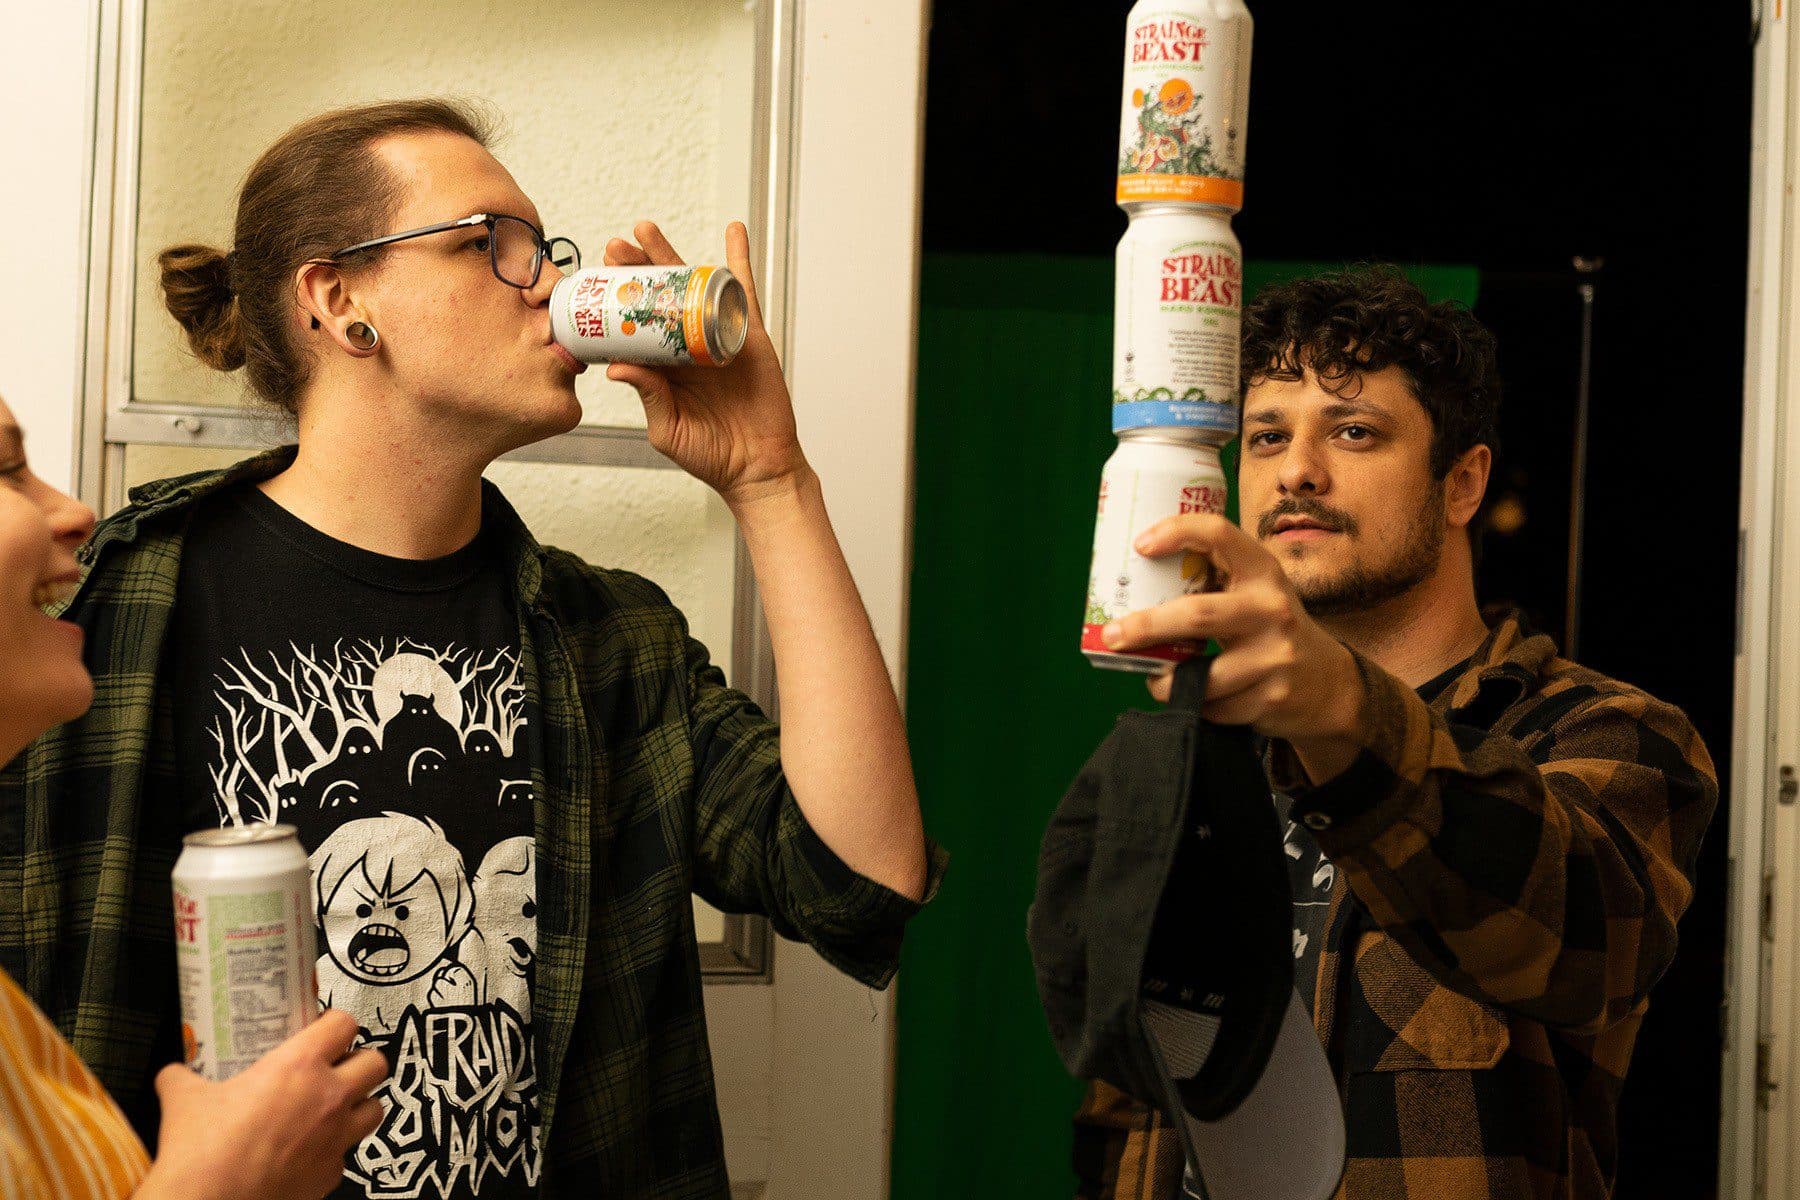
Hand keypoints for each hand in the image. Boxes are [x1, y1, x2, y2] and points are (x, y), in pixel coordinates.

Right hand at [135, 1009, 387, 1199]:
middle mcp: (328, 1098)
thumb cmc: (201, 1154)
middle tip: (336, 1067)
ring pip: (376, 1108)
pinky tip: (308, 1150)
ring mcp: (336, 1138)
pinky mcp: (331, 1174)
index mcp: (299, 1066)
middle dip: (360, 1061)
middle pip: (376, 1062)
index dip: (337, 1022)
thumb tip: (172, 1074)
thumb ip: (182, 1078)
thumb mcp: (184, 1101)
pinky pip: (347, 1153)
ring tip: (333, 1107)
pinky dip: (334, 1149)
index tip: (323, 1029)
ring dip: (360, 1104)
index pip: (344, 1024)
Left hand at [603, 221, 805, 504]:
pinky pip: (744, 291)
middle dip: (636, 268)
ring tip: (647, 230)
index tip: (598, 277)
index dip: (618, 299)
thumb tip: (618, 366)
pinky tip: (733, 230)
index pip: (635, 323)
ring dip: (672, 255)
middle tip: (615, 245)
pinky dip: (740, 259)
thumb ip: (648, 396)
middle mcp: (687, 345)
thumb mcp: (668, 428)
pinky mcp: (749, 335)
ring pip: (692, 286)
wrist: (757, 466)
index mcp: (663, 366)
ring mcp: (718, 336)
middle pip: (658, 296)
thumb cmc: (710, 455)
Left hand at [1102, 512, 1366, 781]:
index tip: (1139, 546)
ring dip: (1164, 681)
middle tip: (1112, 635)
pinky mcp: (1271, 697)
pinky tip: (1196, 697)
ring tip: (1154, 678)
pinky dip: (1194, 704)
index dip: (1176, 532)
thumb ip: (1212, 581)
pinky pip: (1213, 706)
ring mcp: (1275, 655)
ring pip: (1199, 674)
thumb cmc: (1270, 627)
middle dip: (1145, 626)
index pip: (1219, 533)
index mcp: (1263, 571)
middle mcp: (1272, 608)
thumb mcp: (1255, 592)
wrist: (1329, 683)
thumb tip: (1130, 585)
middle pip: (1196, 614)